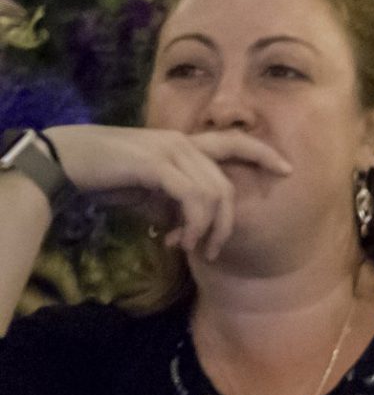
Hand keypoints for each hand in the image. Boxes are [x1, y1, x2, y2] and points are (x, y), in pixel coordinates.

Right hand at [41, 123, 290, 261]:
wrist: (63, 161)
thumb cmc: (103, 176)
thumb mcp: (147, 193)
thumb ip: (173, 204)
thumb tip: (187, 229)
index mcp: (183, 144)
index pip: (234, 143)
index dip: (264, 154)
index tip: (288, 170)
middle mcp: (182, 142)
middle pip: (226, 186)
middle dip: (225, 225)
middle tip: (210, 252)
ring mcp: (170, 150)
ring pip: (214, 195)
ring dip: (206, 230)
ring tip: (188, 249)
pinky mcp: (157, 164)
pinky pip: (193, 198)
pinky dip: (192, 224)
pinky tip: (177, 240)